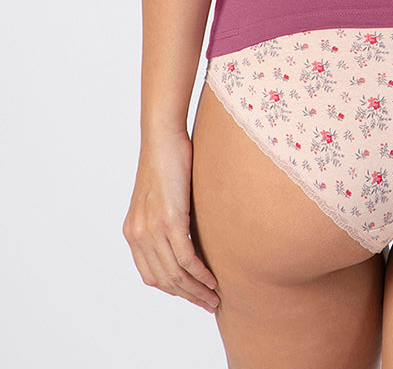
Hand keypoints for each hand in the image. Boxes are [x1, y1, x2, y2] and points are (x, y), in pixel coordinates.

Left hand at [122, 130, 219, 314]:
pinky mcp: (169, 219)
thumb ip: (166, 219)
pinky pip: (185, 258)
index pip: (151, 275)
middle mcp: (138, 234)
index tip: (192, 295)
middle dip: (187, 296)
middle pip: (163, 280)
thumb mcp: (161, 196)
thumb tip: (187, 235)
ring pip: (175, 274)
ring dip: (196, 290)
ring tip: (214, 297)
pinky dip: (200, 274)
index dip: (173, 289)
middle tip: (209, 303)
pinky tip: (212, 279)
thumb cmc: (167, 159)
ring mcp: (152, 228)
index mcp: (132, 231)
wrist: (162, 135)